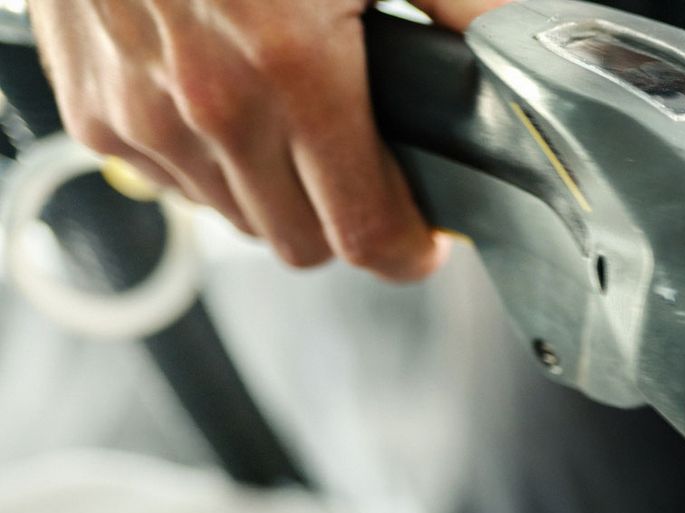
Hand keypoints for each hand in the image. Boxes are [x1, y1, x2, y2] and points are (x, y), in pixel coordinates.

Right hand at [31, 0, 504, 279]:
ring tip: (296, 126)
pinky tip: (227, 102)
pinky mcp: (94, 108)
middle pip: (302, 243)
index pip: (366, 234)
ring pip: (237, 219)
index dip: (410, 250)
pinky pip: (171, 181)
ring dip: (275, 193)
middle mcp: (212, 108)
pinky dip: (207, 162)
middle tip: (367, 172)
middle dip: (346, 221)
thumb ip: (461, 2)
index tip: (425, 238)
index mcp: (293, 71)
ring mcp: (143, 114)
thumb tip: (525, 44)